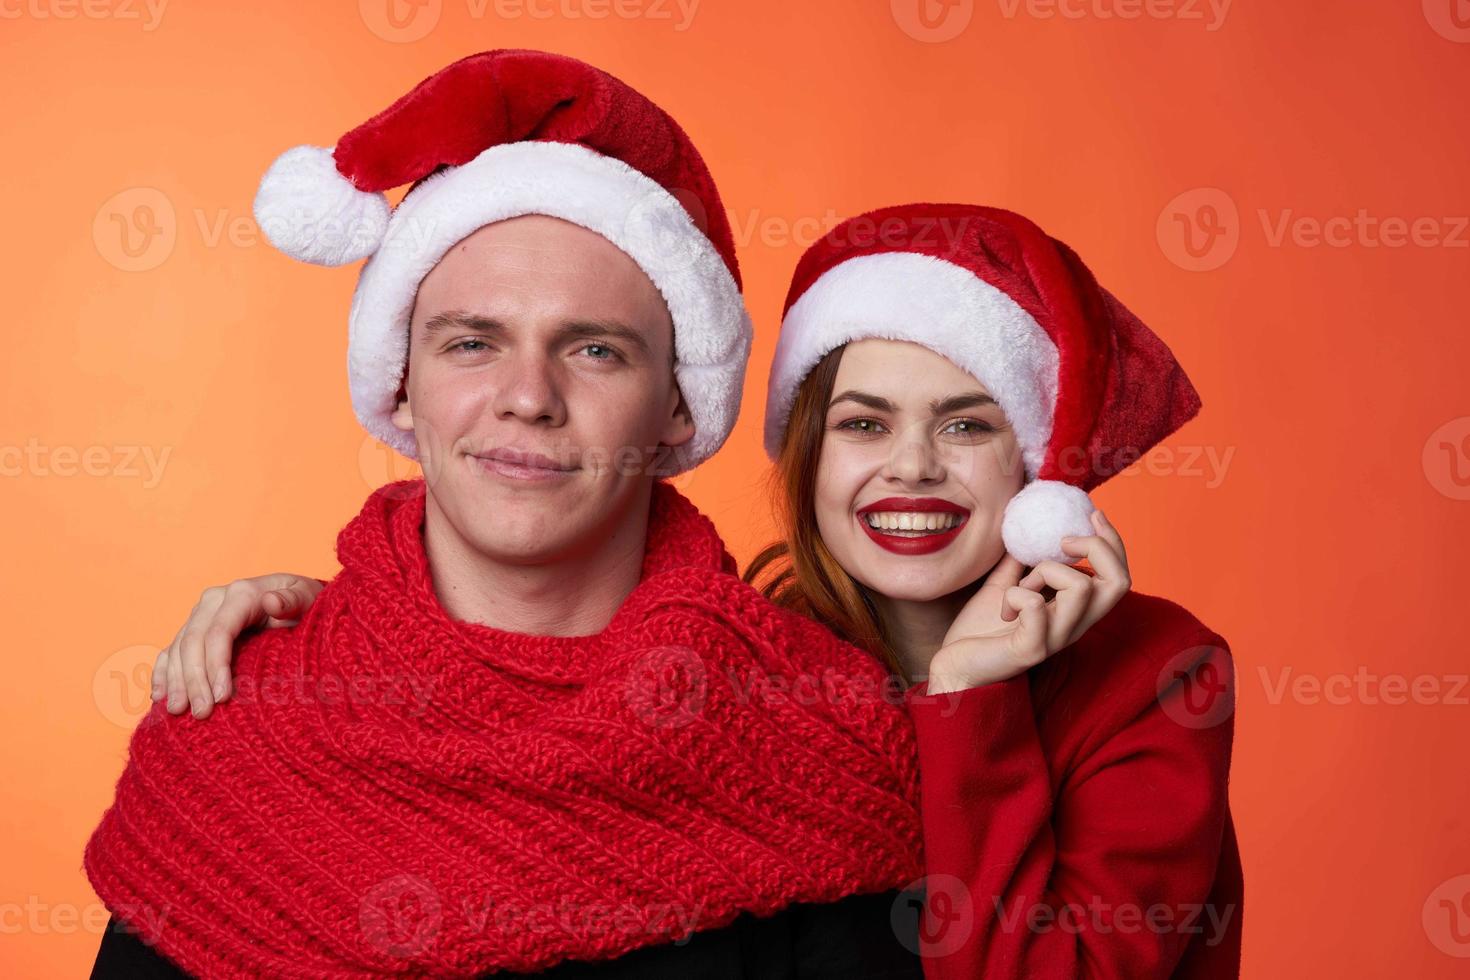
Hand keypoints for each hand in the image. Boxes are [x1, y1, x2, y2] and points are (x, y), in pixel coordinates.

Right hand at [151, 574, 324, 718]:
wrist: (300, 602)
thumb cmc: (307, 603)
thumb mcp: (308, 597)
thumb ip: (292, 600)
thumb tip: (270, 601)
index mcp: (241, 593)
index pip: (219, 632)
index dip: (216, 665)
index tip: (221, 697)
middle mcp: (214, 601)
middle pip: (193, 643)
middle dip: (194, 680)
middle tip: (201, 713)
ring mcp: (201, 615)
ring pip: (177, 649)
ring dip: (175, 682)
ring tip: (178, 712)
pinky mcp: (194, 630)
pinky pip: (169, 651)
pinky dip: (163, 673)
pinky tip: (160, 696)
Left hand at [925, 510, 1130, 693]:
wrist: (954, 667)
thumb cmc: (980, 631)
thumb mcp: (1004, 585)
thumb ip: (1021, 561)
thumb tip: (1026, 529)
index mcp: (1074, 611)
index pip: (1118, 577)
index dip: (1113, 541)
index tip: (1092, 514)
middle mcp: (1074, 626)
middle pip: (1119, 582)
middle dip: (1098, 547)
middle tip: (1064, 541)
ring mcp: (1056, 639)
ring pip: (1081, 588)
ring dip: (1044, 571)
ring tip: (1020, 586)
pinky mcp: (1032, 650)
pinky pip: (1035, 606)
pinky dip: (1016, 594)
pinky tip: (1004, 608)